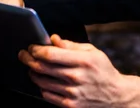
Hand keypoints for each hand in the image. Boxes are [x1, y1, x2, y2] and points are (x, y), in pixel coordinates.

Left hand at [19, 35, 139, 107]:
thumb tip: (53, 39)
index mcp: (82, 61)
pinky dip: (41, 86)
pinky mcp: (69, 105)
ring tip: (32, 67)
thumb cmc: (103, 70)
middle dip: (28, 59)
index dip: (37, 50)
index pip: (51, 55)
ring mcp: (71, 93)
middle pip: (42, 67)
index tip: (32, 47)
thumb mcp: (92, 52)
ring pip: (41, 81)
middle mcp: (76, 77)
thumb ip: (71, 45)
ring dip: (33, 72)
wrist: (115, 95)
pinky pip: (47, 95)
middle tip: (24, 54)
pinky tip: (44, 80)